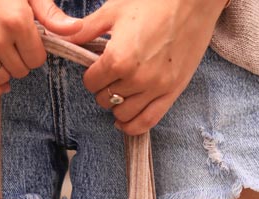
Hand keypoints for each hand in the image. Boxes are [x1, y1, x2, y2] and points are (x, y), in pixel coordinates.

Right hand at [0, 0, 83, 96]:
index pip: (36, 59)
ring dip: (5, 69)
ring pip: (2, 78)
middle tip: (13, 44)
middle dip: (21, 60)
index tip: (28, 42)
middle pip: (21, 71)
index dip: (35, 52)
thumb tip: (76, 30)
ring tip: (1, 53)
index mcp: (17, 20)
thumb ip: (49, 13)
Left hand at [39, 0, 229, 133]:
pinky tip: (124, 122)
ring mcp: (155, 88)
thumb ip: (88, 29)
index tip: (97, 68)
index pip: (91, 83)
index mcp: (117, 58)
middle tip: (111, 77)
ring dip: (117, 106)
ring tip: (120, 93)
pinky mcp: (172, 93)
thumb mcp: (115, 9)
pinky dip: (133, 127)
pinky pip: (147, 122)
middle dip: (103, 89)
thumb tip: (64, 37)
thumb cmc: (155, 0)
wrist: (194, 0)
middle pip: (105, 99)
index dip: (91, 76)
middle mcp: (135, 78)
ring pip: (123, 114)